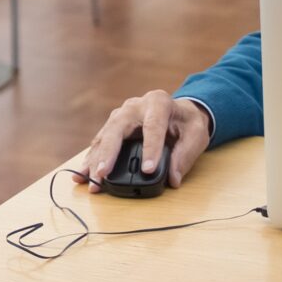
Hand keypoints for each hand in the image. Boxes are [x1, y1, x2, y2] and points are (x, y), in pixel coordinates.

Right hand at [77, 90, 211, 193]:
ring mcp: (121, 115)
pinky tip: (85, 173)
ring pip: (104, 136)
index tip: (148, 170)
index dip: (150, 149)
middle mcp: (135, 106)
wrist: (179, 112)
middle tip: (103, 173)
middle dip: (109, 152)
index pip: (153, 126)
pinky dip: (92, 159)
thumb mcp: (196, 135)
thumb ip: (185, 155)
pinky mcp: (113, 126)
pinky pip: (100, 142)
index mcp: (158, 102)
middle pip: (117, 128)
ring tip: (91, 180)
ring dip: (96, 159)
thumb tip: (172, 178)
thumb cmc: (187, 122)